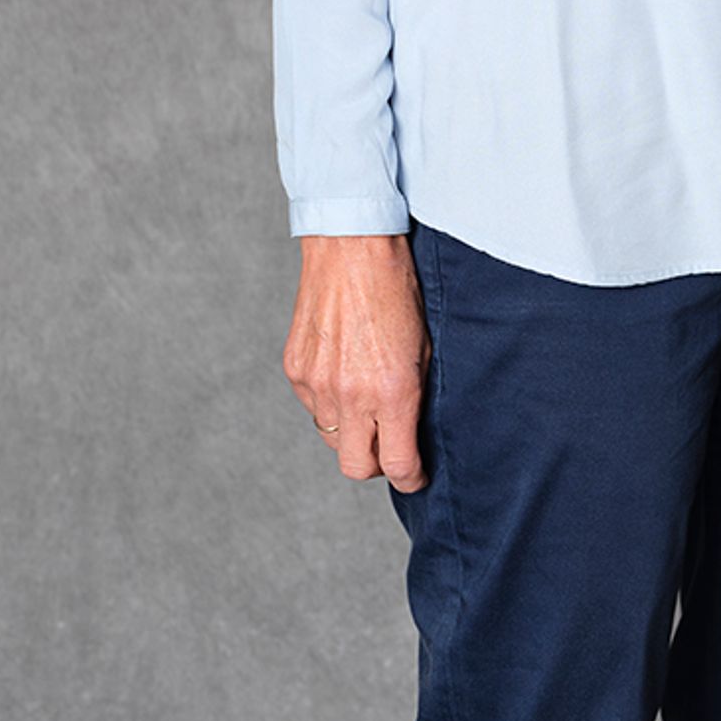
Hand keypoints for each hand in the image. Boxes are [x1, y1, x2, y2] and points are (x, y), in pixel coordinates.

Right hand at [282, 233, 431, 489]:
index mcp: (391, 391)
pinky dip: (328, 398)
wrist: (352, 244)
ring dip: (349, 427)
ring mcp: (318, 383)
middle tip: (388, 441)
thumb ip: (415, 394)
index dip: (410, 477)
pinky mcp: (295, 368)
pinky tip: (344, 366)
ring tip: (365, 391)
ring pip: (331, 435)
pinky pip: (313, 404)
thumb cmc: (397, 287)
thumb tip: (412, 431)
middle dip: (374, 463)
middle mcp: (350, 394)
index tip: (415, 473)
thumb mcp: (424, 344)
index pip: (396, 465)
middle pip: (356, 467)